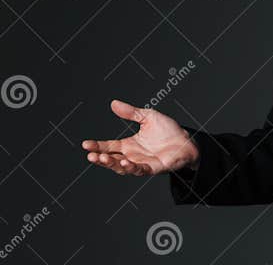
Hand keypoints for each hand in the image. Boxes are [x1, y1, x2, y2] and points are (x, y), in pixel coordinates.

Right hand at [81, 99, 199, 176]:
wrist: (186, 140)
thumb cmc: (168, 130)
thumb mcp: (147, 117)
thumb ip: (131, 112)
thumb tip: (113, 103)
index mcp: (129, 145)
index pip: (108, 146)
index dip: (97, 145)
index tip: (85, 144)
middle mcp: (132, 156)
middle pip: (111, 159)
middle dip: (100, 158)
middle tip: (91, 155)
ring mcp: (141, 163)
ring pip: (122, 167)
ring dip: (111, 164)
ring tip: (102, 158)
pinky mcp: (152, 168)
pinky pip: (139, 170)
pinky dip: (130, 167)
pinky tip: (124, 162)